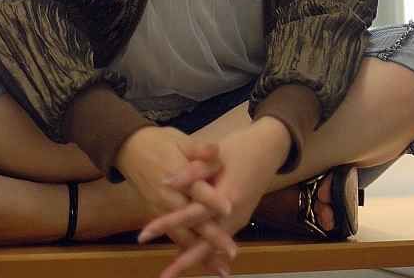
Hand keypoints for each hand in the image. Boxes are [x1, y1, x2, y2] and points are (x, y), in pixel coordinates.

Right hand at [116, 126, 236, 273]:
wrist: (130, 149)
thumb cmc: (159, 142)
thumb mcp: (180, 140)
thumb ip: (199, 149)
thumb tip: (215, 149)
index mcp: (175, 174)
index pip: (196, 189)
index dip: (212, 199)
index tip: (229, 208)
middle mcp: (168, 196)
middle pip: (192, 220)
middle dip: (211, 237)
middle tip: (231, 251)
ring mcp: (161, 209)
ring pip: (182, 235)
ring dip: (200, 253)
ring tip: (219, 269)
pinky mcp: (157, 215)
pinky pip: (174, 236)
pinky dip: (187, 251)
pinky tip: (201, 263)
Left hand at [138, 117, 292, 277]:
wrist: (269, 150)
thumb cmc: (240, 149)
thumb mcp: (217, 155)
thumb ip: (193, 170)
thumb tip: (166, 181)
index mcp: (226, 196)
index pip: (191, 214)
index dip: (168, 223)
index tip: (145, 234)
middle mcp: (233, 215)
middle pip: (205, 243)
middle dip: (183, 261)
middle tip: (164, 276)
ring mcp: (238, 220)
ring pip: (213, 247)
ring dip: (194, 260)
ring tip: (173, 273)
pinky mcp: (239, 220)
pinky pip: (219, 241)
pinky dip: (206, 252)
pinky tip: (191, 259)